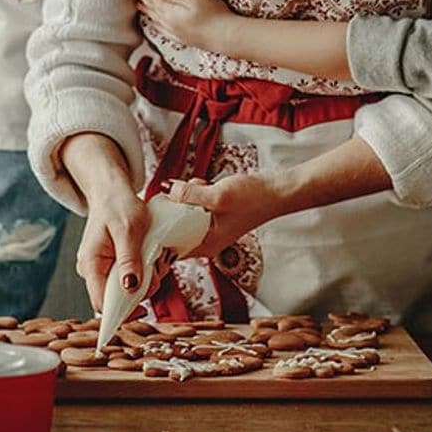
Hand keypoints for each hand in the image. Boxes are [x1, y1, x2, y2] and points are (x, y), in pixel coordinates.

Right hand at [74, 186, 150, 311]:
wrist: (112, 191)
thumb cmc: (118, 205)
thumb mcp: (129, 229)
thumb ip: (129, 259)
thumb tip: (130, 289)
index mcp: (91, 264)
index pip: (102, 303)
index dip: (122, 312)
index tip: (144, 309)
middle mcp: (92, 270)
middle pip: (116, 300)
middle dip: (140, 291)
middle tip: (156, 268)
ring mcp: (101, 269)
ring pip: (125, 290)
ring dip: (144, 281)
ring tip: (154, 258)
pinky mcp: (111, 265)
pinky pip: (128, 279)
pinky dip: (142, 273)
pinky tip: (149, 258)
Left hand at [131, 0, 232, 47]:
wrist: (226, 37)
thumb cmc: (214, 15)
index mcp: (169, 13)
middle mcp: (168, 24)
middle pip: (151, 9)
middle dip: (141, 0)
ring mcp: (175, 33)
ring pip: (155, 20)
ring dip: (147, 11)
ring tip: (140, 5)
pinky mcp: (182, 38)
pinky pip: (162, 30)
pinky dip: (155, 24)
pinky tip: (156, 23)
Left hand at [166, 174, 285, 261]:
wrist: (278, 190)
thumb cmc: (254, 199)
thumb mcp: (217, 196)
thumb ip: (189, 195)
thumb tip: (167, 190)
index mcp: (206, 244)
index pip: (171, 248)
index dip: (160, 231)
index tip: (153, 213)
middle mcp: (207, 239)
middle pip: (174, 228)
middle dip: (173, 208)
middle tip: (178, 192)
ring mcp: (211, 226)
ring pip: (183, 213)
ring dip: (185, 196)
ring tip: (200, 186)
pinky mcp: (215, 213)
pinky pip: (195, 204)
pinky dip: (196, 192)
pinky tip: (205, 184)